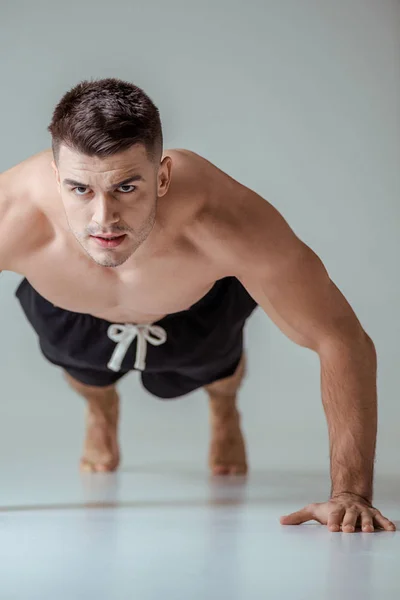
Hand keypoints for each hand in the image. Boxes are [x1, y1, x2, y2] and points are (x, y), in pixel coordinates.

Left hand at [280, 493, 395, 532]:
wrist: (348, 497)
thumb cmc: (330, 509)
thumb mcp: (313, 510)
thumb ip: (298, 517)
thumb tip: (280, 521)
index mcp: (335, 509)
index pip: (333, 515)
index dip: (332, 520)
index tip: (331, 528)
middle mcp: (349, 510)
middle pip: (349, 516)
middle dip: (349, 523)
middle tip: (348, 530)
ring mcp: (362, 512)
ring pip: (365, 517)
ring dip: (367, 524)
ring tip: (368, 531)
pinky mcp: (373, 515)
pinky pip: (381, 519)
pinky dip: (386, 523)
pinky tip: (391, 529)